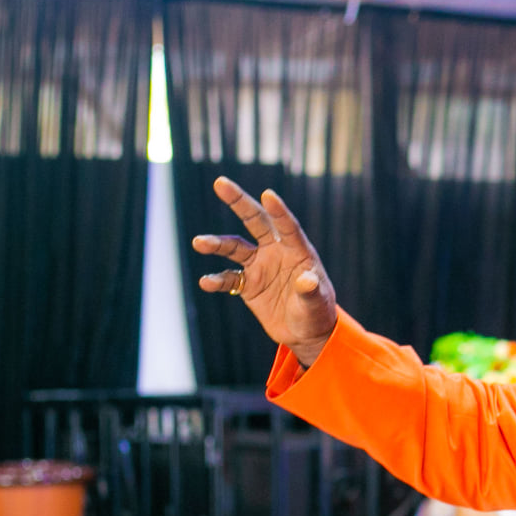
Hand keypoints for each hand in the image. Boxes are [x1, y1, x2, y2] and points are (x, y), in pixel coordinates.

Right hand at [193, 177, 336, 367]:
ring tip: (199, 242)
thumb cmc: (317, 314)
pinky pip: (228, 278)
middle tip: (220, 183)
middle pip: (255, 222)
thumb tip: (307, 280)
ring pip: (235, 247)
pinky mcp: (248, 284)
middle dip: (238, 202)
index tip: (268, 194)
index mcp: (298, 252)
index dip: (278, 211)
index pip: (287, 227)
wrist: (305, 333)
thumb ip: (311, 291)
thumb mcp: (316, 304)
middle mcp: (276, 252)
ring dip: (217, 244)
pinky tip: (206, 282)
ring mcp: (260, 266)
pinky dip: (216, 280)